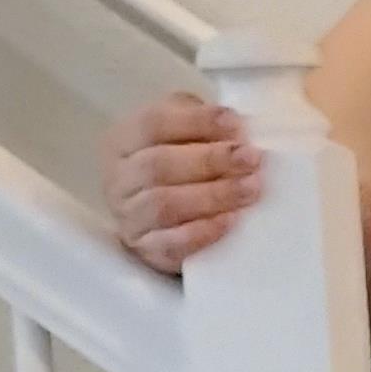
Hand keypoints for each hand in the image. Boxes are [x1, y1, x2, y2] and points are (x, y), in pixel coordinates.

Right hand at [100, 91, 263, 274]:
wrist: (167, 220)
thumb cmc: (181, 165)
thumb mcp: (185, 132)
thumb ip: (201, 121)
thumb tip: (238, 126)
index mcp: (125, 140)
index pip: (152, 123)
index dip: (196, 121)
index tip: (236, 123)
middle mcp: (119, 178)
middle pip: (158, 165)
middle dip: (210, 160)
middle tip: (251, 158)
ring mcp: (129, 217)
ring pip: (164, 205)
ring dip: (213, 195)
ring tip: (251, 188)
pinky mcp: (146, 250)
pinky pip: (171, 244)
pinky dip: (203, 232)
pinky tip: (232, 221)